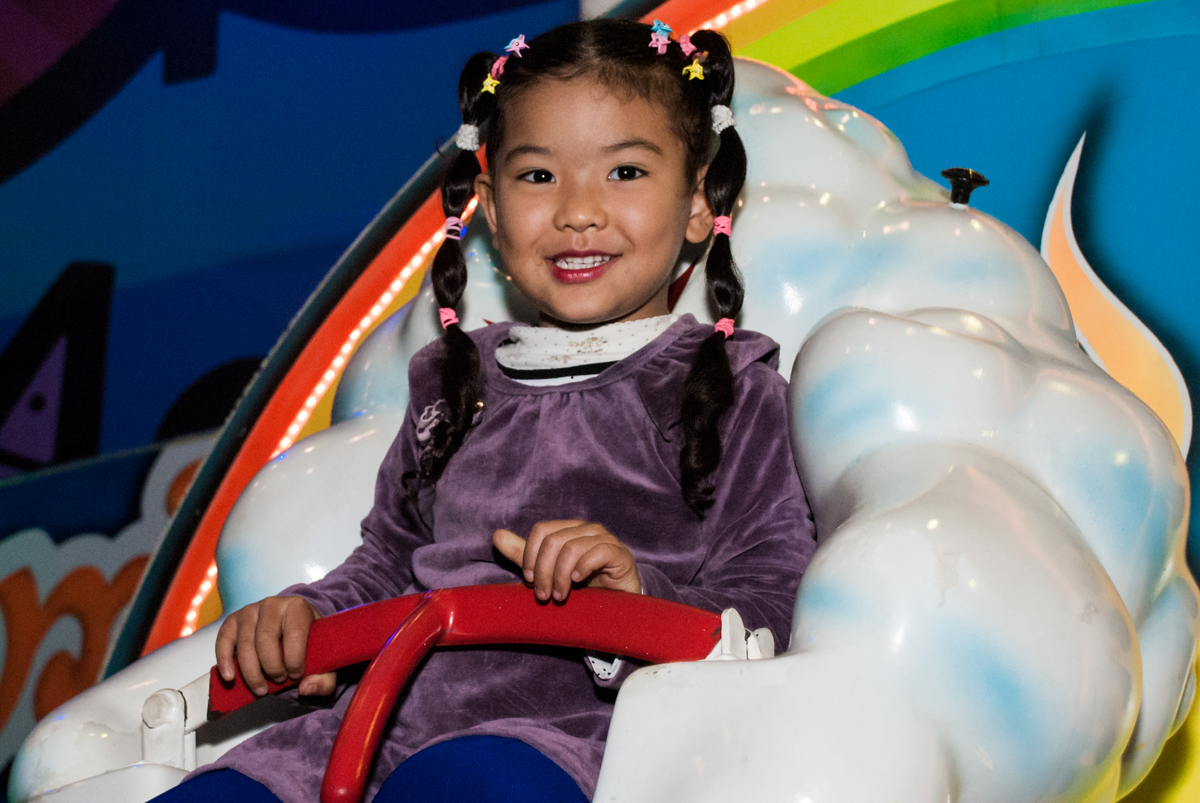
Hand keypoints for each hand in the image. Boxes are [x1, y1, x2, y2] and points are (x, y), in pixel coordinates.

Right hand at [215, 596, 335, 696]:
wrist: (293, 626)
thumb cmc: (309, 642)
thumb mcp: (324, 658)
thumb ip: (325, 678)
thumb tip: (306, 688)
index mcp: (298, 607)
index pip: (294, 634)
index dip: (294, 660)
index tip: (296, 675)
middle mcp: (272, 604)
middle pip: (266, 640)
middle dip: (271, 667)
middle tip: (280, 681)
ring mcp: (250, 610)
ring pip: (245, 644)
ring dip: (251, 672)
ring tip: (262, 688)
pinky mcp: (233, 621)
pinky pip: (223, 640)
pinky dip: (225, 661)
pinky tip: (230, 678)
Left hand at [493, 520, 640, 601]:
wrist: (614, 608)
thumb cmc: (581, 588)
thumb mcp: (547, 571)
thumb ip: (523, 554)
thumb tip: (496, 535)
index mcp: (569, 529)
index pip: (542, 530)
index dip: (530, 555)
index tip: (529, 580)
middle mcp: (587, 529)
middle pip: (554, 540)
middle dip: (544, 571)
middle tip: (543, 595)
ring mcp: (606, 539)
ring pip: (572, 548)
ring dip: (560, 576)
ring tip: (559, 596)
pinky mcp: (620, 554)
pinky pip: (598, 552)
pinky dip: (583, 568)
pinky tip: (578, 582)